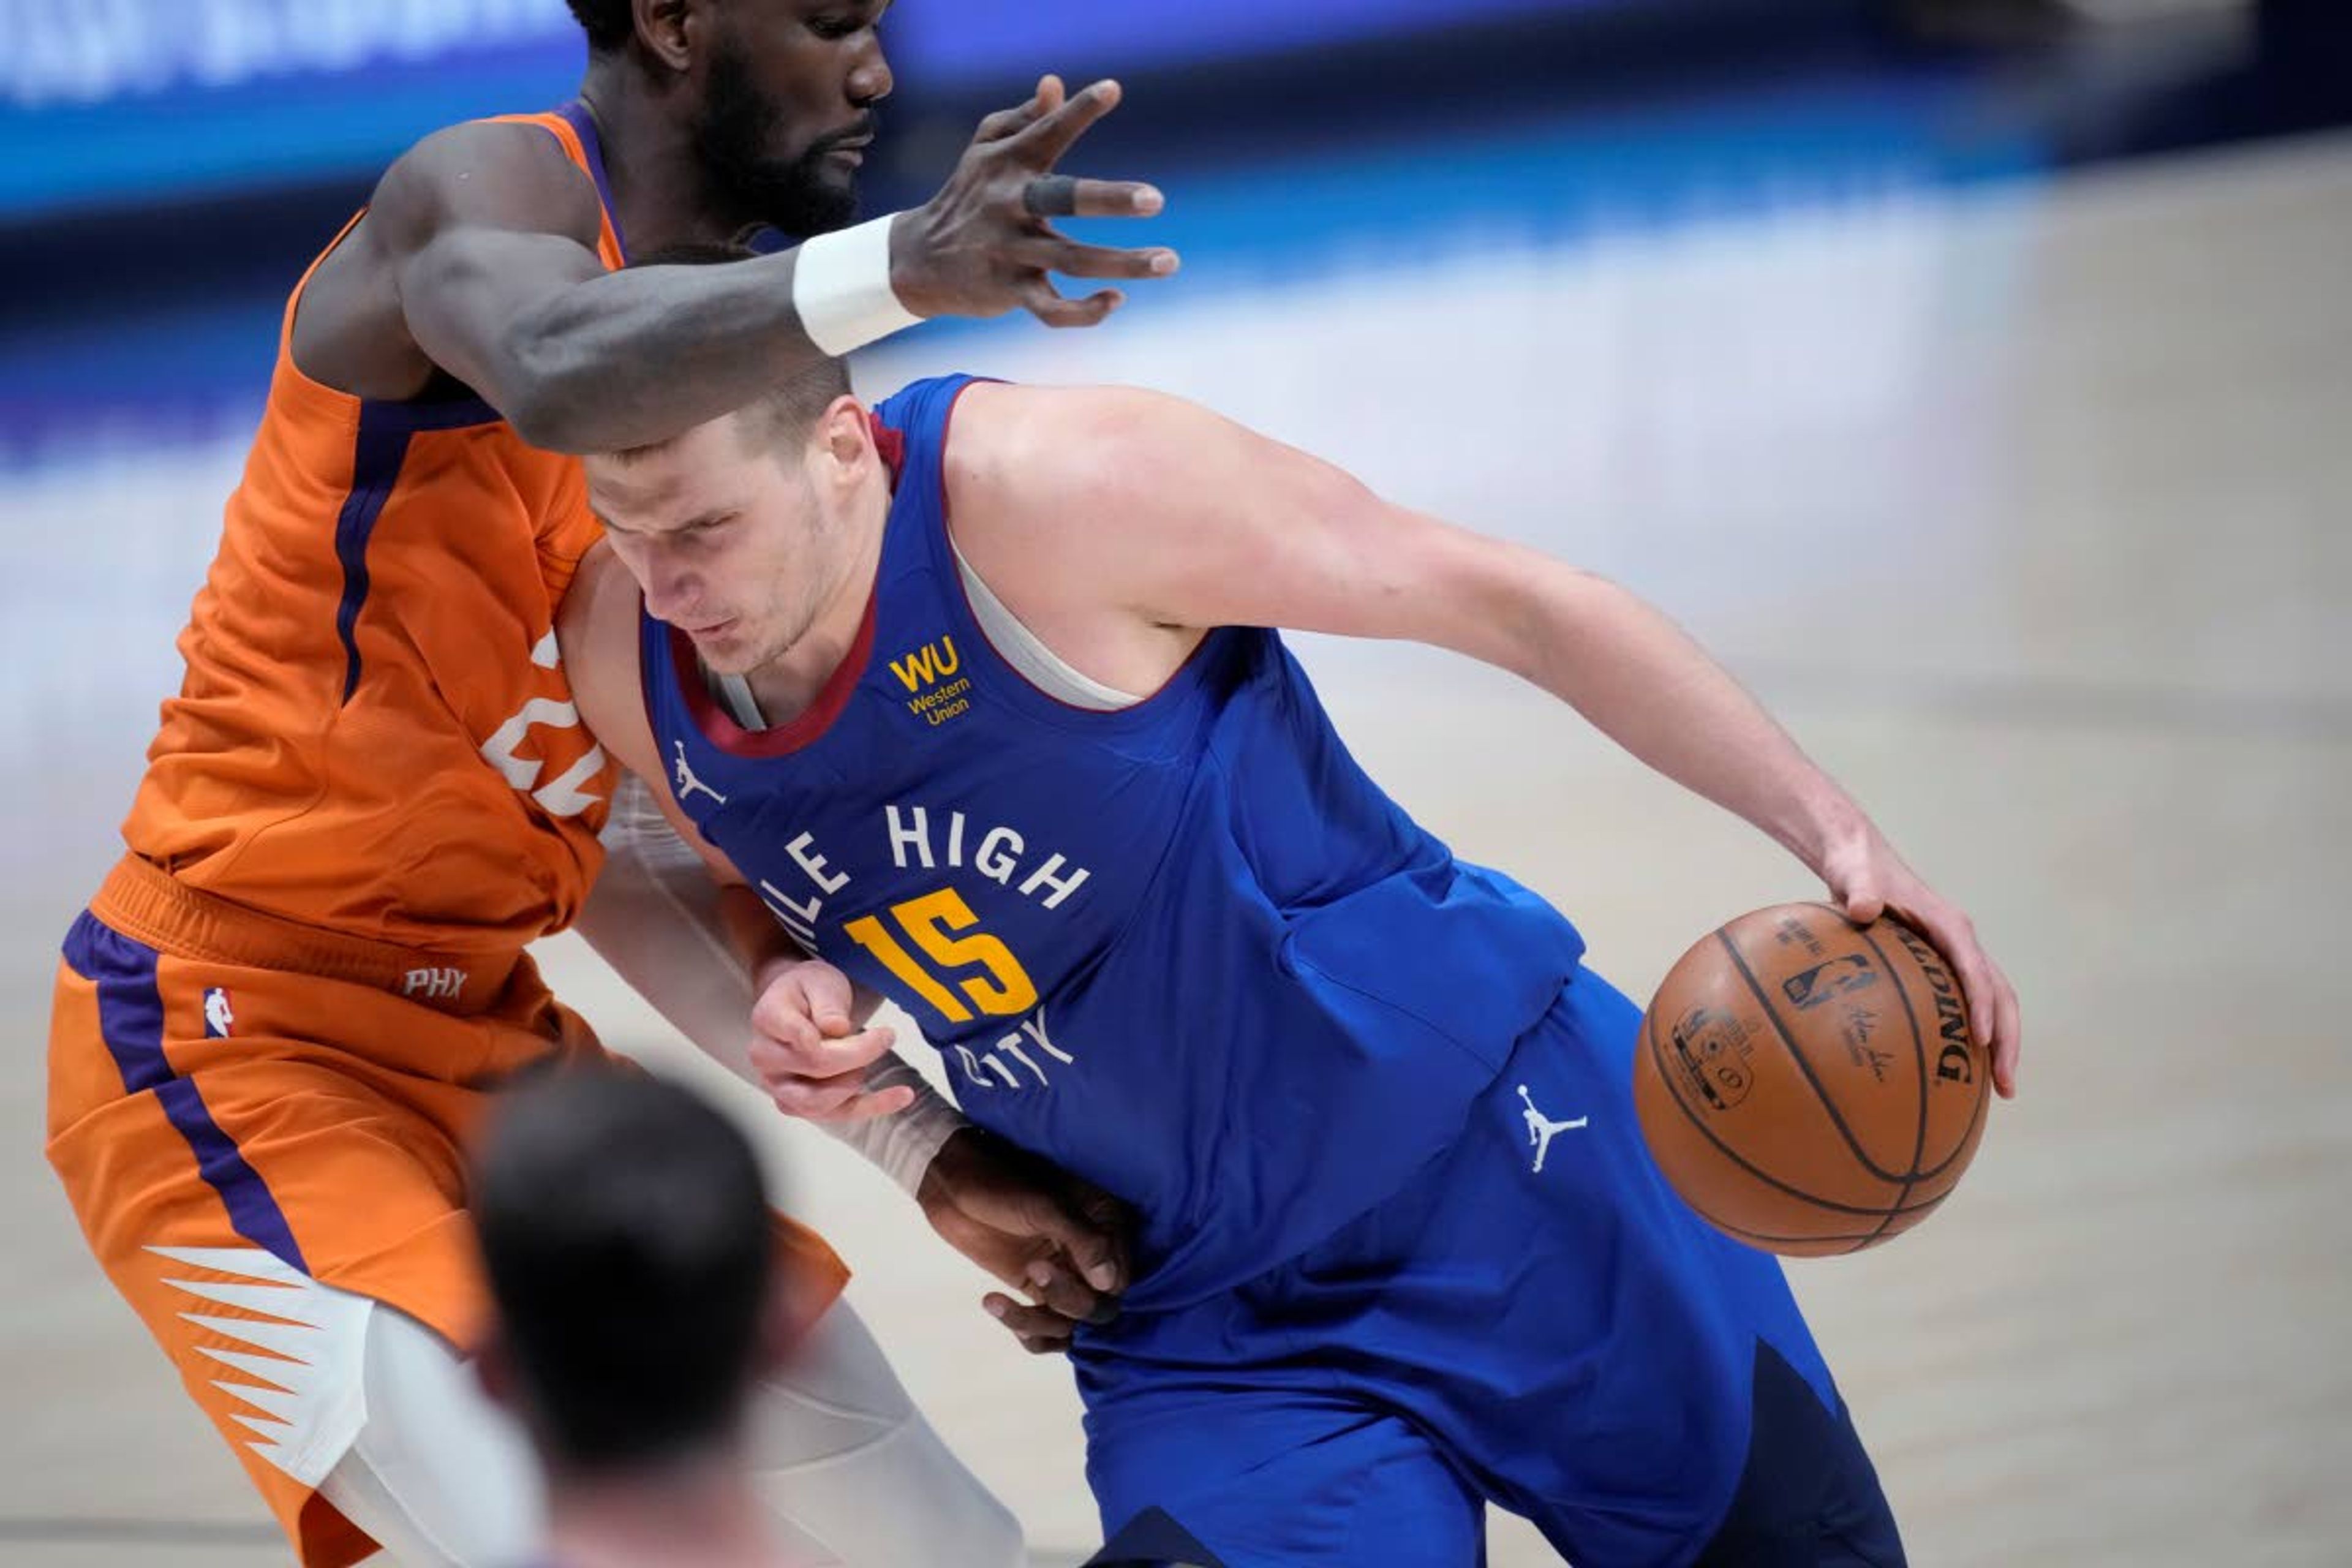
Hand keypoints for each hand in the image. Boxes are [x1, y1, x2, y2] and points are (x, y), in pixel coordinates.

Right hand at [745, 955, 911, 1121]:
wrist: (797, 1003)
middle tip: (886, 1037)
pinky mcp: (797, 1103)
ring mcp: (777, 1085)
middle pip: (816, 1068)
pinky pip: (834, 1114)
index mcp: (768, 1019)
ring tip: (873, 1054)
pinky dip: (870, 1107)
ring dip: (856, 1082)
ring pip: (819, 1103)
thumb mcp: (821, 982)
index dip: (846, 1042)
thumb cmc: (809, 990)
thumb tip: (837, 1028)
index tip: (884, 1032)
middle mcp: (765, 1057)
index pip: (804, 1038)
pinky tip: (903, 1095)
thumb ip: (827, 1003)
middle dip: (860, 1056)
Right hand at [889, 75, 1178, 328]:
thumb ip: (1024, 118)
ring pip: (1072, 261)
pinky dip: (1084, 311)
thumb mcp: (986, 150)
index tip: (1113, 90)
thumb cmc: (967, 194)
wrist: (917, 260)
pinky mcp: (1010, 291)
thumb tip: (1055, 83)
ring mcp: (1010, 250)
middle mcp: (1009, 204)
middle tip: (1156, 199)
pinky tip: (1115, 301)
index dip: (1077, 110)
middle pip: (1063, 200)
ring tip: (1170, 261)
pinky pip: (1051, 310)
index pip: (1046, 131)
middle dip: (1109, 200)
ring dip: (1124, 264)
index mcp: (1008, 163)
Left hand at [917, 1127, 1134, 1353]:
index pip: (1119, 1279)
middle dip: (1068, 1300)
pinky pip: (1045, 1329)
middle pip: (1098, 1307)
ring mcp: (1063, 1275)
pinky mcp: (1035, 1290)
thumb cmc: (1001, 1185)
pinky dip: (1026, 1330)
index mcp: (1105, 1227)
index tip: (1058, 1266)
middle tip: (1035, 1268)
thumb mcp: (1046, 1207)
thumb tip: (1110, 1283)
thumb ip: (1084, 1241)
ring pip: (1069, 1325)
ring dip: (1038, 1322)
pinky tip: (997, 1306)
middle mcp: (1090, 1256)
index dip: (1096, 1287)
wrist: (953, 1184)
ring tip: (999, 1298)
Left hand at [1819, 826, 2022, 1098]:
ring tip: (2001, 1091)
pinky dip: (1972, 1035)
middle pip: (2000, 994)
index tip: (1980, 1040)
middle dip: (2008, 1039)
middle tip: (2007, 1086)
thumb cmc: (1857, 869)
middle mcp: (1961, 941)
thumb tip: (1863, 909)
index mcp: (1949, 924)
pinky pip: (1966, 1004)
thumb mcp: (1854, 877)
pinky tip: (1959, 1072)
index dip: (1981, 1004)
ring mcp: (1956, 955)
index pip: (1975, 968)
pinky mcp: (1942, 966)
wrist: (1859, 860)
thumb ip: (1859, 892)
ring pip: (1993, 1003)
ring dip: (2001, 1044)